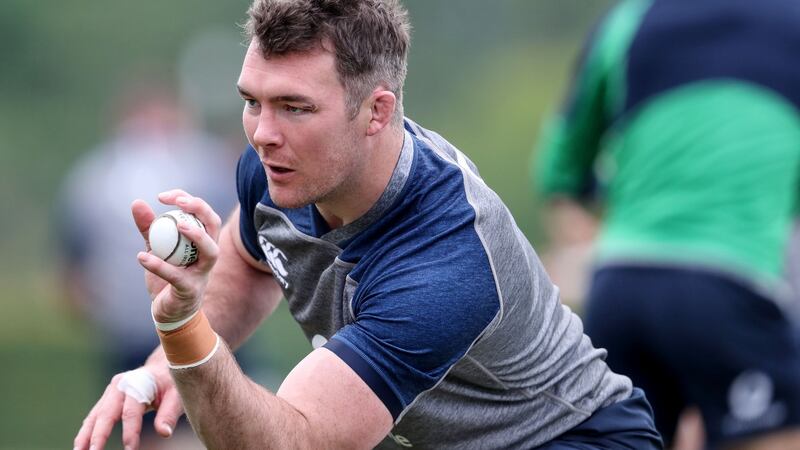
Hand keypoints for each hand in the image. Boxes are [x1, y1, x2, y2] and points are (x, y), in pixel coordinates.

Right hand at [73, 357, 181, 449]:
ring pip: (95, 416)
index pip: (131, 412)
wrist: (161, 368)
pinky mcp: (106, 400)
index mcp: (136, 384)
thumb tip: (164, 433)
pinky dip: (86, 431)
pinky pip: (94, 417)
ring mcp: (110, 393)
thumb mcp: (176, 395)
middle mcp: (119, 387)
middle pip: (106, 414)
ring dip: (85, 435)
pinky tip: (82, 446)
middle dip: (98, 435)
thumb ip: (169, 413)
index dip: (130, 433)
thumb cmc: (170, 383)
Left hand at [132, 190, 221, 322]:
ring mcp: (202, 273)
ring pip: (210, 252)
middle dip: (200, 209)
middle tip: (179, 202)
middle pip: (214, 225)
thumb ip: (149, 227)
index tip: (164, 196)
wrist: (170, 312)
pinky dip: (159, 266)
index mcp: (202, 241)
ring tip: (178, 225)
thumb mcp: (156, 248)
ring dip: (198, 236)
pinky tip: (142, 257)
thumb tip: (137, 202)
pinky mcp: (189, 290)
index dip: (188, 200)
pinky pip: (177, 276)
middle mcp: (207, 254)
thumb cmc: (167, 277)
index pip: (203, 213)